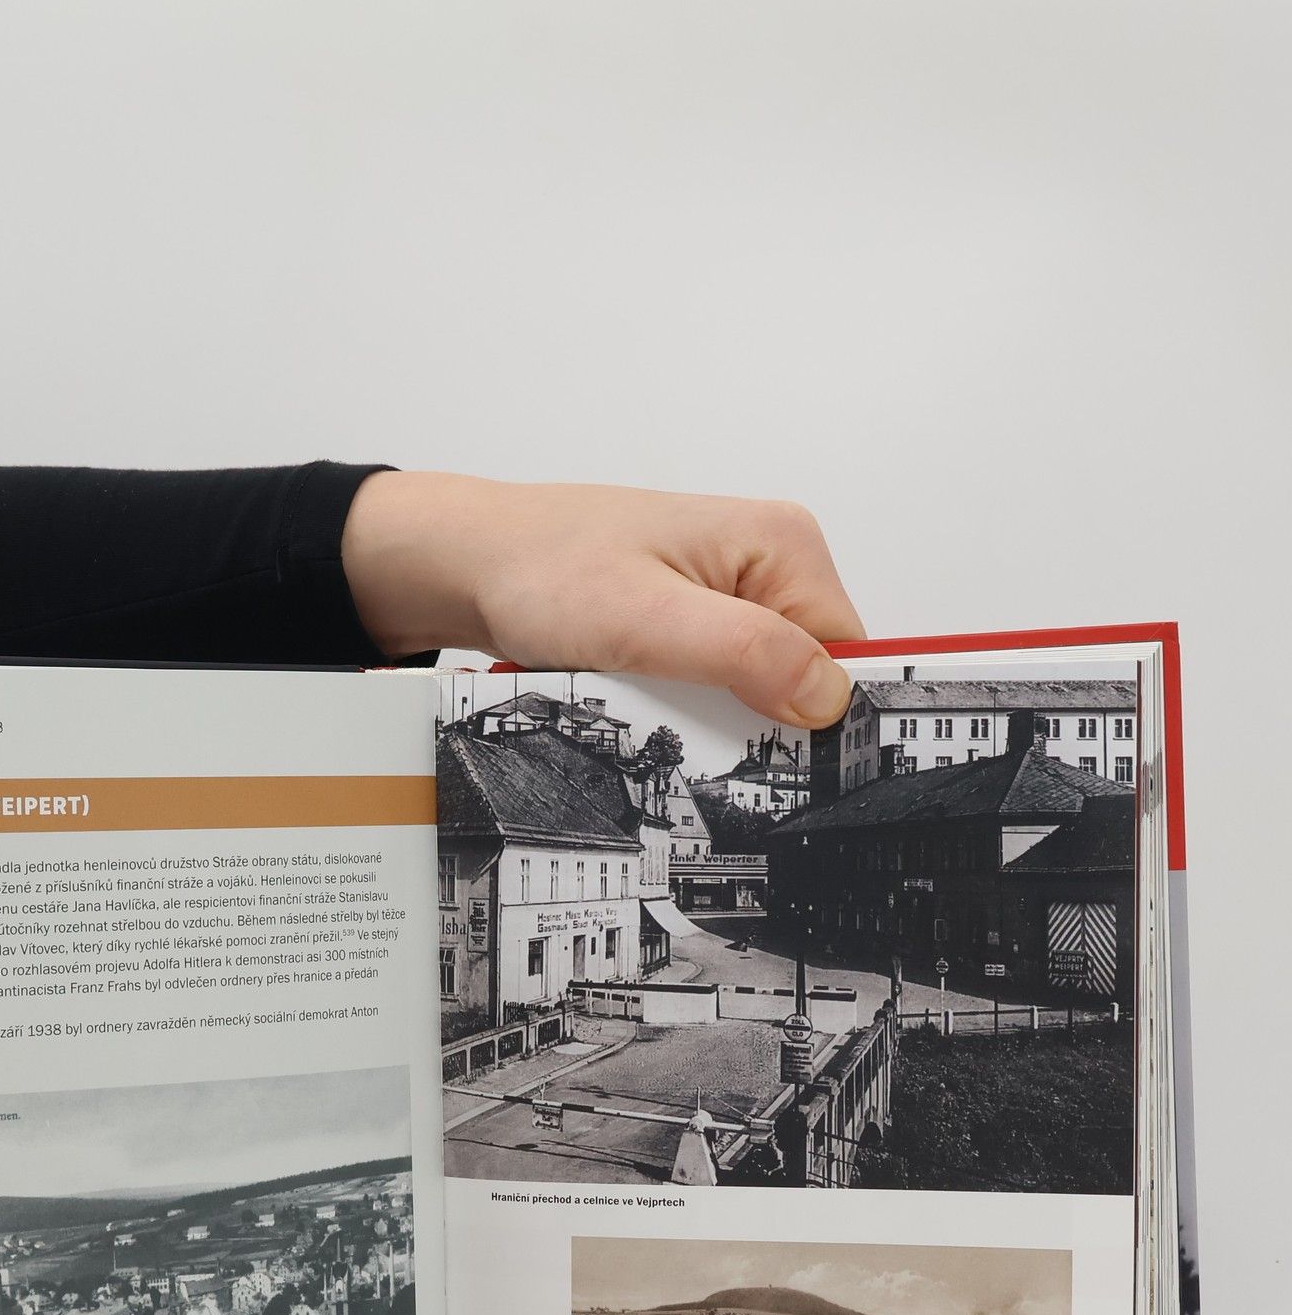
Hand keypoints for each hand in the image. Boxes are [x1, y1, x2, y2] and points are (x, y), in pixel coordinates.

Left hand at [342, 472, 863, 726]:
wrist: (469, 562)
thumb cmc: (544, 570)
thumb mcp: (646, 620)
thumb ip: (744, 652)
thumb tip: (828, 696)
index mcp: (783, 546)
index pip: (845, 657)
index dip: (818, 717)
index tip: (784, 768)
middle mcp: (766, 564)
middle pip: (801, 677)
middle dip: (754, 721)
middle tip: (691, 740)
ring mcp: (727, 594)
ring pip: (752, 689)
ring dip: (709, 719)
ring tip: (653, 715)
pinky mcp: (690, 622)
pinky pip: (710, 684)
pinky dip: (680, 709)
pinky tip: (642, 710)